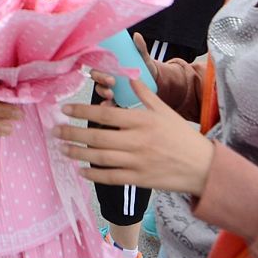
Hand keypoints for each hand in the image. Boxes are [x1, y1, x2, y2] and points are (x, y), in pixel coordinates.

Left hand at [54, 77, 213, 193]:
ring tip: (62, 148)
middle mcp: (137, 141)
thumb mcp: (164, 111)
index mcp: (142, 120)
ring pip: (100, 158)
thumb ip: (143, 95)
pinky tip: (81, 170)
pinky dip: (93, 174)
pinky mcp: (138, 179)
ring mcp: (137, 162)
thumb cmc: (181, 136)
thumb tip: (128, 77)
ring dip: (78, 153)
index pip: (105, 115)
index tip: (65, 110)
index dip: (82, 111)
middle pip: (97, 137)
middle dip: (72, 133)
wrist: (201, 166)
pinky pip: (111, 178)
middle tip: (55, 131)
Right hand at [90, 33, 191, 110]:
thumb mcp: (143, 57)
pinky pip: (107, 103)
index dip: (99, 71)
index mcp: (109, 65)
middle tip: (111, 82)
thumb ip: (140, 48)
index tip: (109, 74)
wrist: (154, 80)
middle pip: (97, 80)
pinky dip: (106, 106)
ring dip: (103, 94)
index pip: (97, 66)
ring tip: (111, 96)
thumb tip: (137, 36)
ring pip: (101, 91)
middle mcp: (107, 77)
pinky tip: (109, 106)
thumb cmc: (144, 66)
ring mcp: (110, 88)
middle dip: (101, 82)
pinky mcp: (115, 99)